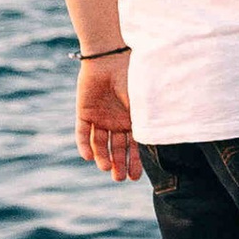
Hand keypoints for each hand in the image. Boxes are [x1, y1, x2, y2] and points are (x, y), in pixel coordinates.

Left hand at [76, 58, 140, 185]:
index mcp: (132, 120)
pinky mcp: (84, 113)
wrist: (110, 59)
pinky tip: (88, 157)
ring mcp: (99, 118)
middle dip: (119, 164)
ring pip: (99, 144)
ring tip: (106, 168)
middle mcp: (116, 122)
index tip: (135, 178)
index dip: (134, 162)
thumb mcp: (142, 104)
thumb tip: (156, 143)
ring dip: (103, 157)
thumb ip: (146, 123)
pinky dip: (84, 145)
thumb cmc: (131, 79)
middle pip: (116, 149)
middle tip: (120, 178)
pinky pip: (82, 133)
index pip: (133, 147)